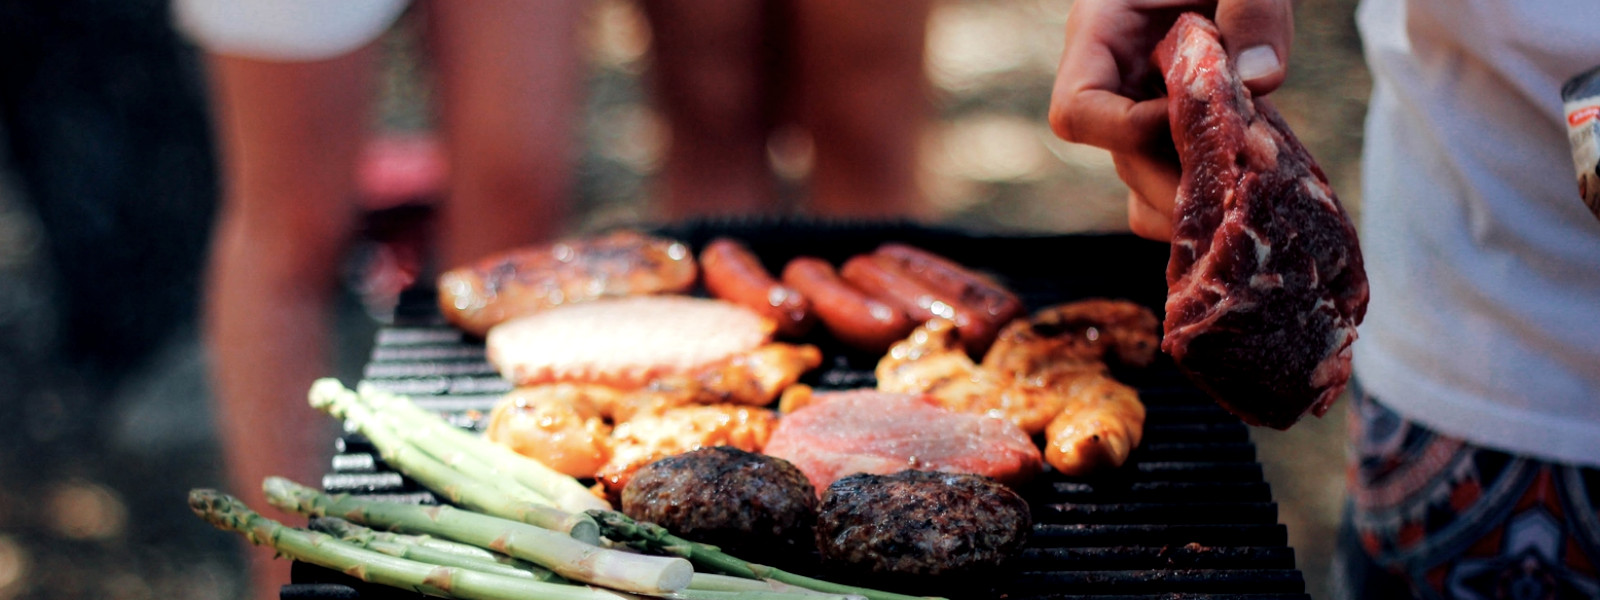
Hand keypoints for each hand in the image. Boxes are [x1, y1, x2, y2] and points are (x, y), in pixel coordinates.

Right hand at [1048, 0, 1292, 240]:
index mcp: (1104, 34)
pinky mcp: (1179, 128)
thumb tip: (1261, 79)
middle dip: (1180, 180)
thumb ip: (1254, 8)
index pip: (1078, 111)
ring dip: (1196, 199)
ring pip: (1146, 185)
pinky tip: (1258, 182)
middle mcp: (1118, 81)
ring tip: (1253, 189)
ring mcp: (1146, 110)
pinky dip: (1212, 197)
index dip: (1128, 129)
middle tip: (1243, 186)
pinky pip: (1175, 185)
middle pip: (1122, 160)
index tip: (1192, 114)